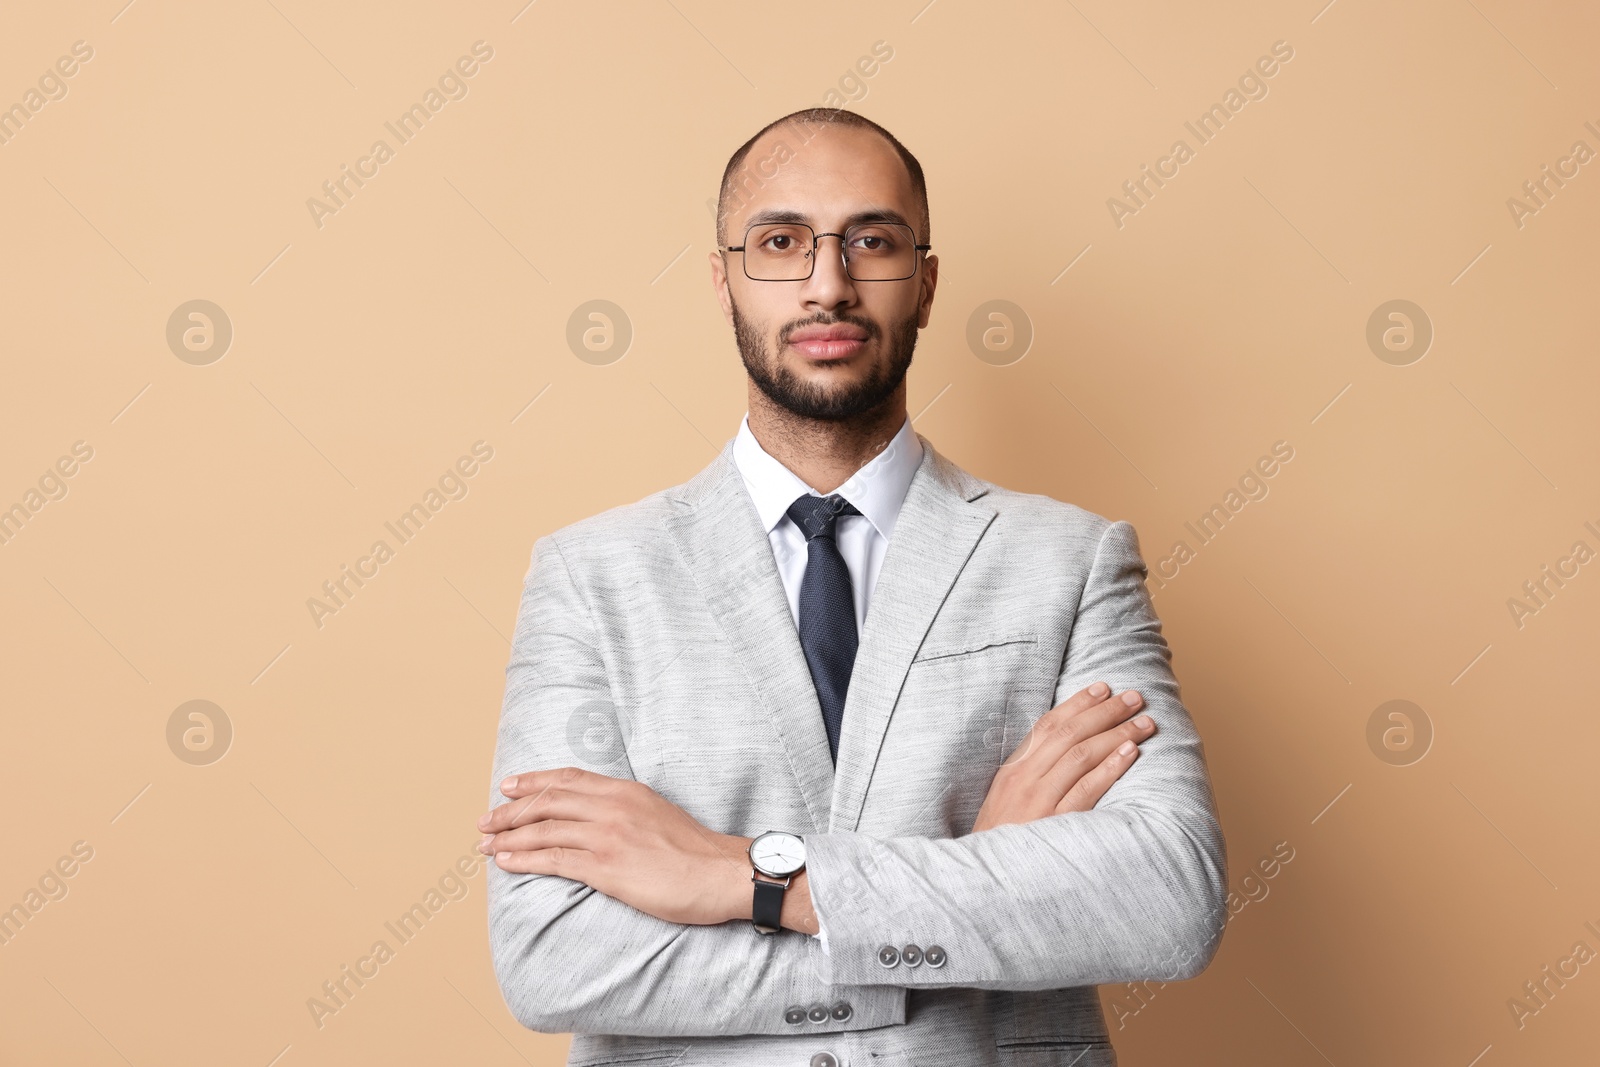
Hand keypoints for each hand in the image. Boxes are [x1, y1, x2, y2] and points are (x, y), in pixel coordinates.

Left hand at [478, 767, 750, 925]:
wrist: (721, 873)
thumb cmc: (695, 852)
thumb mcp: (658, 812)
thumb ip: (627, 809)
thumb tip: (600, 817)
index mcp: (625, 791)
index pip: (568, 779)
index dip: (534, 781)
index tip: (509, 786)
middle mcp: (612, 807)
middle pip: (548, 801)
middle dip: (510, 810)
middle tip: (485, 820)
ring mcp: (607, 835)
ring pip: (543, 830)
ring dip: (508, 837)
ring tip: (485, 844)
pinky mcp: (606, 867)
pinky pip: (553, 860)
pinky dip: (524, 859)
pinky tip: (505, 862)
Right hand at [971, 681, 1153, 832]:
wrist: (986, 876)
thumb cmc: (1000, 839)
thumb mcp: (1005, 800)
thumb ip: (1030, 774)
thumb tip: (1065, 749)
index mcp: (1013, 769)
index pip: (1048, 725)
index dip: (1077, 704)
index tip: (1102, 688)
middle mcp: (1024, 779)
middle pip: (1069, 734)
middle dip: (1105, 711)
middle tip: (1134, 697)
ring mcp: (1039, 800)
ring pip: (1081, 755)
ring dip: (1116, 734)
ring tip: (1143, 723)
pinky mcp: (1054, 823)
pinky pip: (1087, 789)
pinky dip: (1110, 768)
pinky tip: (1130, 753)